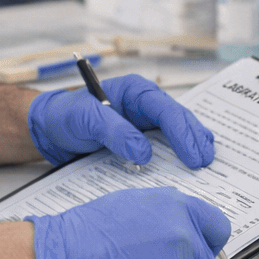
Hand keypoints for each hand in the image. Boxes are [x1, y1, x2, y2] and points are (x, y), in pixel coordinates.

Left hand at [27, 76, 213, 170]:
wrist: (51, 130)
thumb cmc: (66, 117)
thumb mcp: (85, 119)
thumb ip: (114, 131)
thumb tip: (143, 153)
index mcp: (135, 92)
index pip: (166, 110)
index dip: (183, 132)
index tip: (193, 155)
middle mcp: (145, 105)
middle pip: (179, 119)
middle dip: (195, 140)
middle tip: (206, 163)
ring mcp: (146, 123)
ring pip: (179, 131)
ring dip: (194, 146)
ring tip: (208, 164)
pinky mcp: (143, 140)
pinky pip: (167, 145)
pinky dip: (181, 155)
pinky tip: (192, 167)